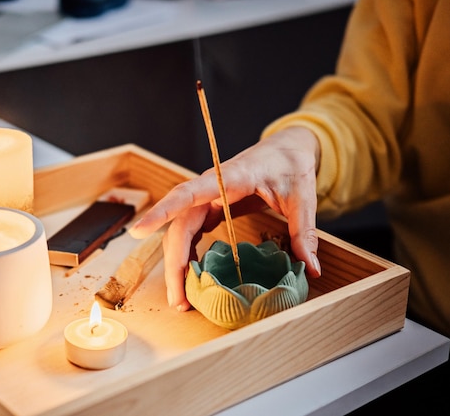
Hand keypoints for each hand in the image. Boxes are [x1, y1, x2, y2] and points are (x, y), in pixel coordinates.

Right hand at [129, 126, 321, 310]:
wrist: (284, 149)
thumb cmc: (289, 164)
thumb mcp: (302, 196)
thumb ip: (304, 232)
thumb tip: (310, 269)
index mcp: (228, 178)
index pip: (187, 194)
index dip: (161, 211)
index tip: (138, 229)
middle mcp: (208, 188)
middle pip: (178, 226)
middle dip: (174, 264)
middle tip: (179, 300)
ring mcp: (205, 199)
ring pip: (179, 232)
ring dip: (177, 264)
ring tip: (182, 299)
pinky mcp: (208, 207)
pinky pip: (189, 232)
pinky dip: (187, 256)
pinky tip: (191, 277)